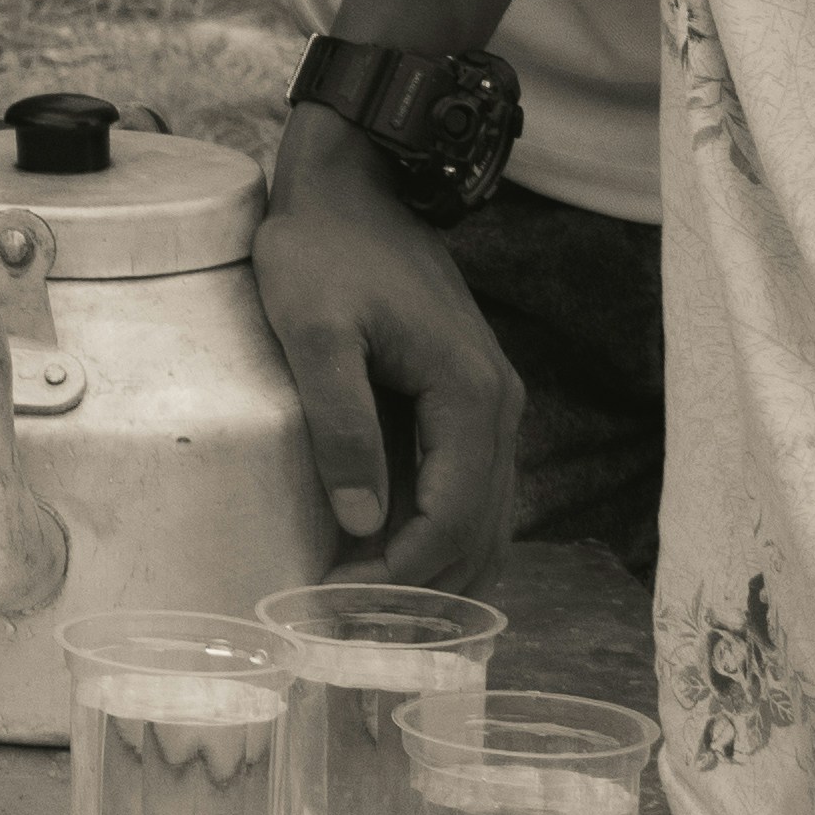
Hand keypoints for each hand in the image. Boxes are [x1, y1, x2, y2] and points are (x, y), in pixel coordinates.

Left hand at [252, 115, 521, 578]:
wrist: (357, 182)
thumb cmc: (325, 247)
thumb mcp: (314, 328)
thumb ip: (340, 422)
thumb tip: (360, 522)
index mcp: (470, 397)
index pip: (452, 519)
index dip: (401, 576)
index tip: (339, 607)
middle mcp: (500, 408)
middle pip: (480, 533)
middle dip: (423, 591)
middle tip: (353, 632)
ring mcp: (493, 405)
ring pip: (485, 519)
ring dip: (438, 572)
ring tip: (371, 614)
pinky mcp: (470, 399)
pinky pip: (471, 489)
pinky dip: (444, 536)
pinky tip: (396, 563)